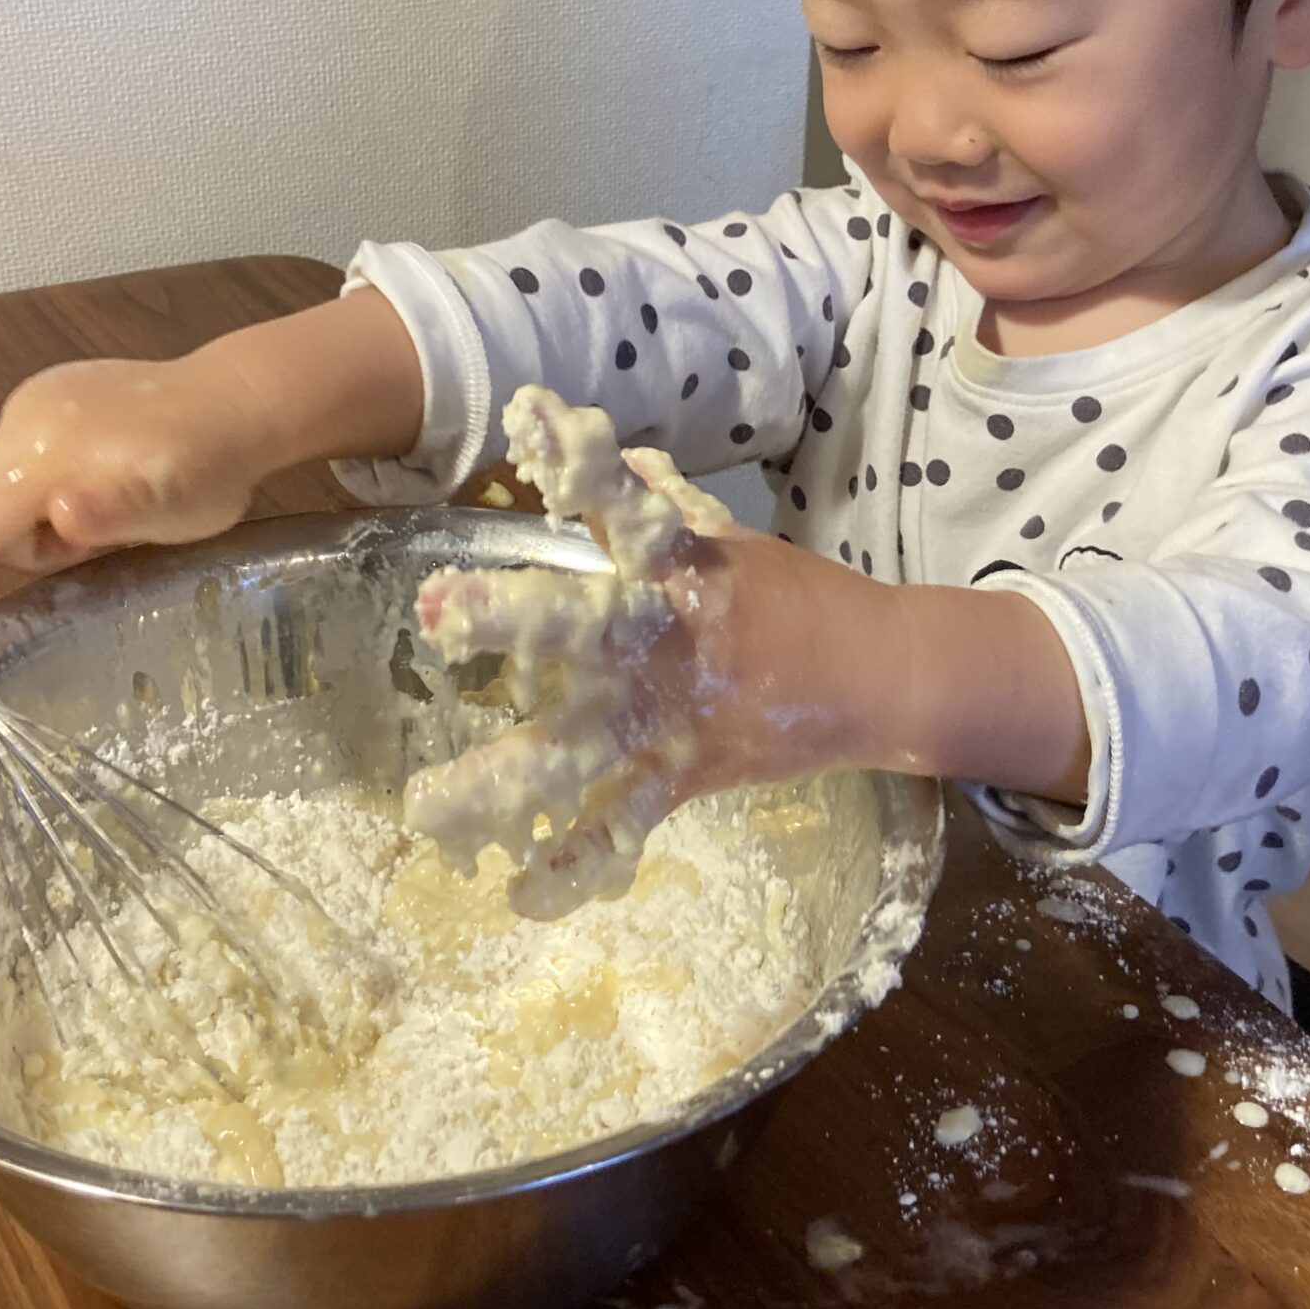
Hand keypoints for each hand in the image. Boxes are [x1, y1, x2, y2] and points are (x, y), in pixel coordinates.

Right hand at [0, 353, 274, 611]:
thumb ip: (108, 519)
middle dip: (8, 543)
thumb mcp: (167, 512)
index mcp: (41, 452)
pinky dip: (40, 486)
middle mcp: (22, 416)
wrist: (239, 401)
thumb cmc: (205, 472)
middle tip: (80, 556)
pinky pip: (20, 455)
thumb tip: (60, 514)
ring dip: (29, 516)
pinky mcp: (52, 391)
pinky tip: (94, 488)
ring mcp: (35, 397)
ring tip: (99, 523)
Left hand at [404, 389, 890, 913]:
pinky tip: (523, 894)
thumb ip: (670, 508)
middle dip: (510, 617)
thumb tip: (629, 456)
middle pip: (581, 623)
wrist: (880, 678)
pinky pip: (622, 826)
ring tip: (430, 807)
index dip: (579, 457)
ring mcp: (671, 713)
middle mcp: (663, 635)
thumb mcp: (734, 545)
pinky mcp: (686, 774)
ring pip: (578, 748)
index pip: (624, 501)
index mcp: (676, 566)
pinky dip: (576, 865)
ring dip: (502, 777)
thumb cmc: (799, 603)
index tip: (526, 414)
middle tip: (438, 611)